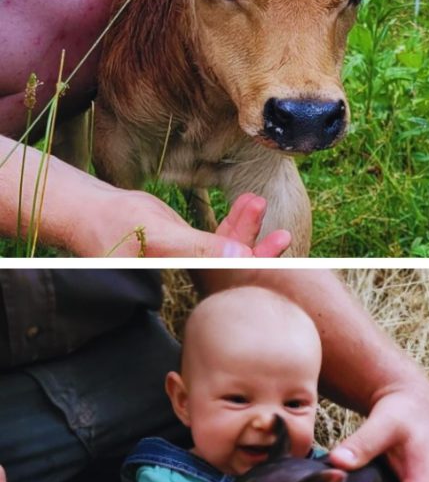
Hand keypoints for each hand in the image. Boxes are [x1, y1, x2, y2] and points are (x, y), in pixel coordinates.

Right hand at [81, 189, 290, 256]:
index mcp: (188, 280)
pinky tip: (249, 203)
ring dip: (247, 228)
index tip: (277, 249)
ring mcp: (194, 259)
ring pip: (230, 248)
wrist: (92, 212)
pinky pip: (220, 236)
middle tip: (283, 235)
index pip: (230, 277)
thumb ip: (199, 247)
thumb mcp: (160, 235)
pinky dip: (235, 220)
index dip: (256, 265)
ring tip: (257, 202)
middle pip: (236, 266)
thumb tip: (240, 256)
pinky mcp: (192, 244)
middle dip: (259, 250)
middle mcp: (194, 274)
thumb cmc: (115, 226)